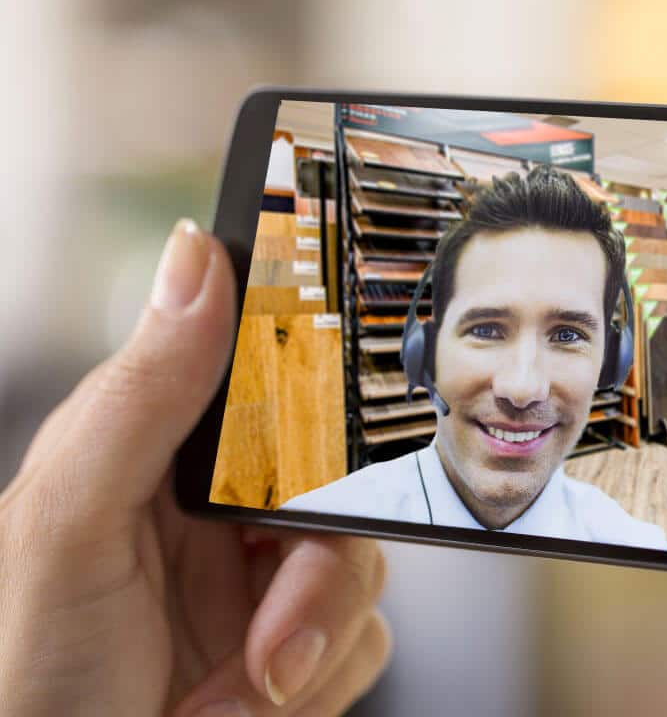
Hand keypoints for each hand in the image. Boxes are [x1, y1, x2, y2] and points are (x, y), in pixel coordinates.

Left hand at [0, 220, 391, 715]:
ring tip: (238, 696)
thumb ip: (139, 395)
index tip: (327, 442)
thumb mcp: (70, 524)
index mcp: (162, 459)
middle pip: (339, 490)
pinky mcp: (299, 649)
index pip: (268, 389)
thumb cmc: (23, 679)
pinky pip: (367, 640)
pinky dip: (319, 686)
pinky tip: (247, 709)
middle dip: (317, 577)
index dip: (316, 400)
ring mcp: (262, 584)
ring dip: (313, 645)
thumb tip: (194, 260)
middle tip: (273, 639)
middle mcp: (221, 516)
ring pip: (364, 569)